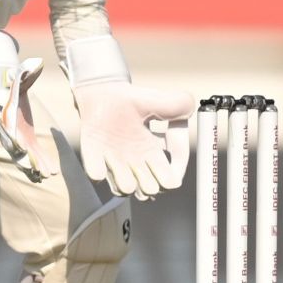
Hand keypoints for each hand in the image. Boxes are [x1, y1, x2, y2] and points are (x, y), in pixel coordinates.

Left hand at [72, 81, 194, 199]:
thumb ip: (183, 107)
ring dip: (126, 181)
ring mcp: (113, 161)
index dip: (170, 180)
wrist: (104, 92)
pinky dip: (100, 170)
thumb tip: (190, 120)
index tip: (170, 175)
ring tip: (122, 162)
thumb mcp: (166, 100)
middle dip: (149, 185)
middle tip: (144, 168)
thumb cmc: (135, 99)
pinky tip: (104, 155)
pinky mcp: (92, 156)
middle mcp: (135, 162)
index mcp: (153, 153)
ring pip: (124, 189)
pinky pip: (95, 174)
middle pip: (148, 190)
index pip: (167, 179)